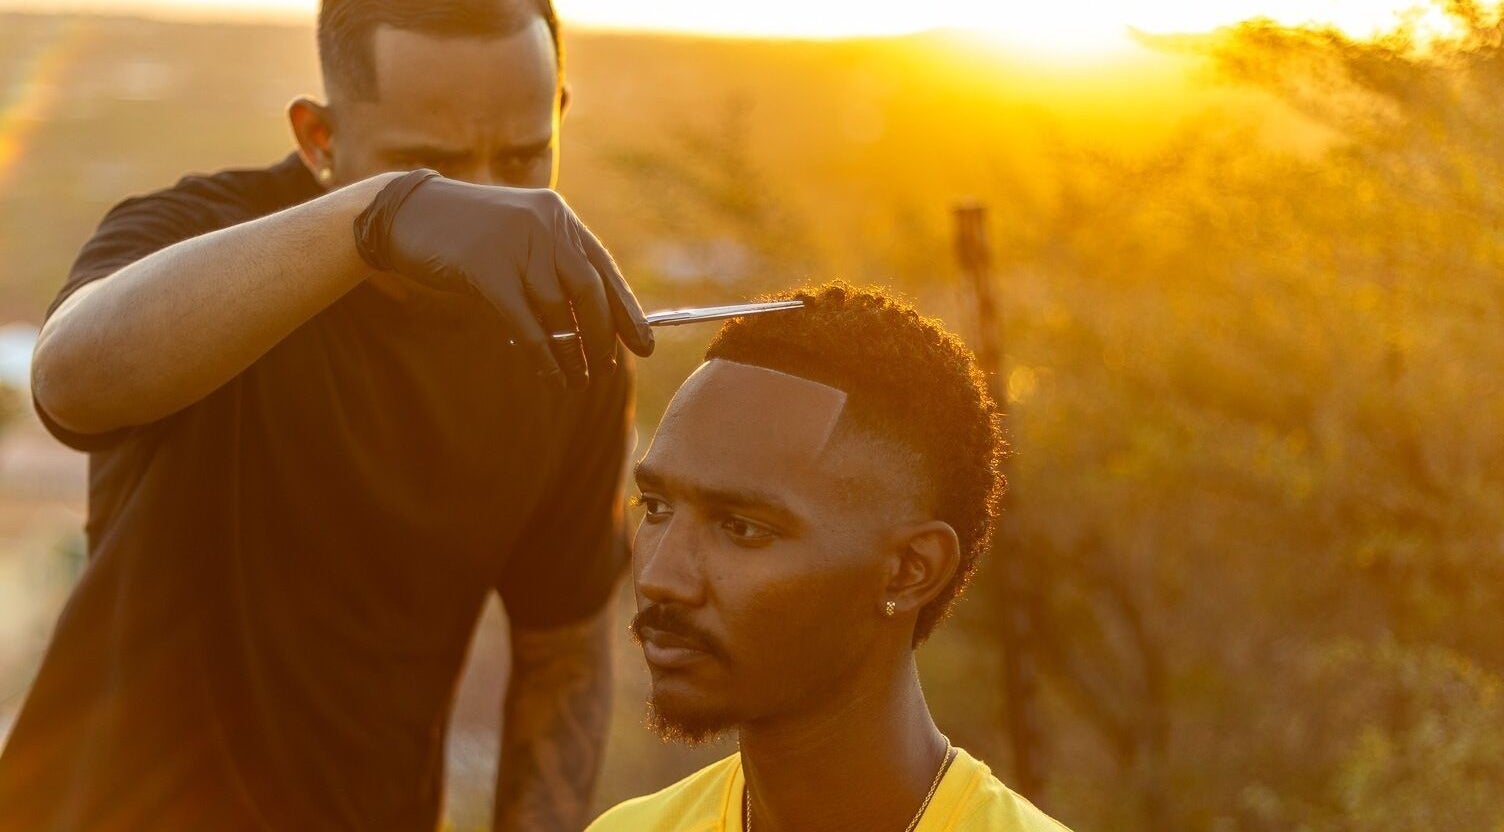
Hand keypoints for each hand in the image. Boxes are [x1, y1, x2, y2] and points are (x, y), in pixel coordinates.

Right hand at [380, 176, 653, 387]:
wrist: (405, 215)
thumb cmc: (465, 235)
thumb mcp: (518, 237)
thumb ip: (552, 267)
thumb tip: (593, 323)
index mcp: (557, 216)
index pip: (604, 268)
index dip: (627, 311)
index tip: (645, 345)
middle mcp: (543, 225)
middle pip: (589, 291)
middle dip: (604, 336)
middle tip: (608, 368)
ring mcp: (515, 245)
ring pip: (558, 312)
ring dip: (572, 352)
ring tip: (579, 379)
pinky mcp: (486, 270)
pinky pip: (526, 323)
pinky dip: (544, 354)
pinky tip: (553, 375)